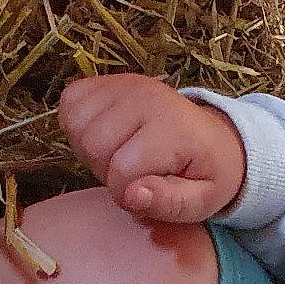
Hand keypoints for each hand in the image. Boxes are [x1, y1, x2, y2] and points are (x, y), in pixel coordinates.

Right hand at [57, 74, 247, 223]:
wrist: (214, 138)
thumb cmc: (206, 173)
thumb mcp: (202, 200)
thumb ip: (169, 203)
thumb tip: (133, 196)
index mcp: (173, 127)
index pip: (122, 170)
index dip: (126, 194)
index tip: (144, 194)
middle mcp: (146, 97)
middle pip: (93, 145)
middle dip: (106, 172)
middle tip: (132, 175)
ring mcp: (123, 83)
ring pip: (76, 125)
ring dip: (90, 151)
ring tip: (119, 156)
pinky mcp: (105, 80)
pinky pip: (69, 103)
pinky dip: (78, 127)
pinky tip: (105, 136)